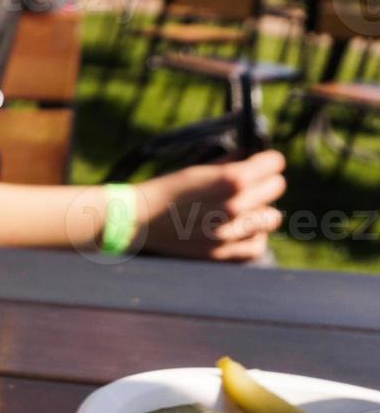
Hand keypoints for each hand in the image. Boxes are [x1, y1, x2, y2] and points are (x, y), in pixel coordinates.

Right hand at [134, 151, 286, 261]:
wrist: (136, 219)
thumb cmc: (166, 189)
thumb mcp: (198, 168)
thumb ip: (230, 163)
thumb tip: (253, 158)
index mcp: (231, 179)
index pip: (275, 163)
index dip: (267, 162)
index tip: (258, 165)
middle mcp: (235, 206)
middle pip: (276, 188)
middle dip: (265, 184)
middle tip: (248, 188)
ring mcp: (228, 233)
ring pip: (271, 218)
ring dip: (261, 212)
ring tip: (245, 212)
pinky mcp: (219, 253)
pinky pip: (255, 247)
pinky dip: (253, 239)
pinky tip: (242, 233)